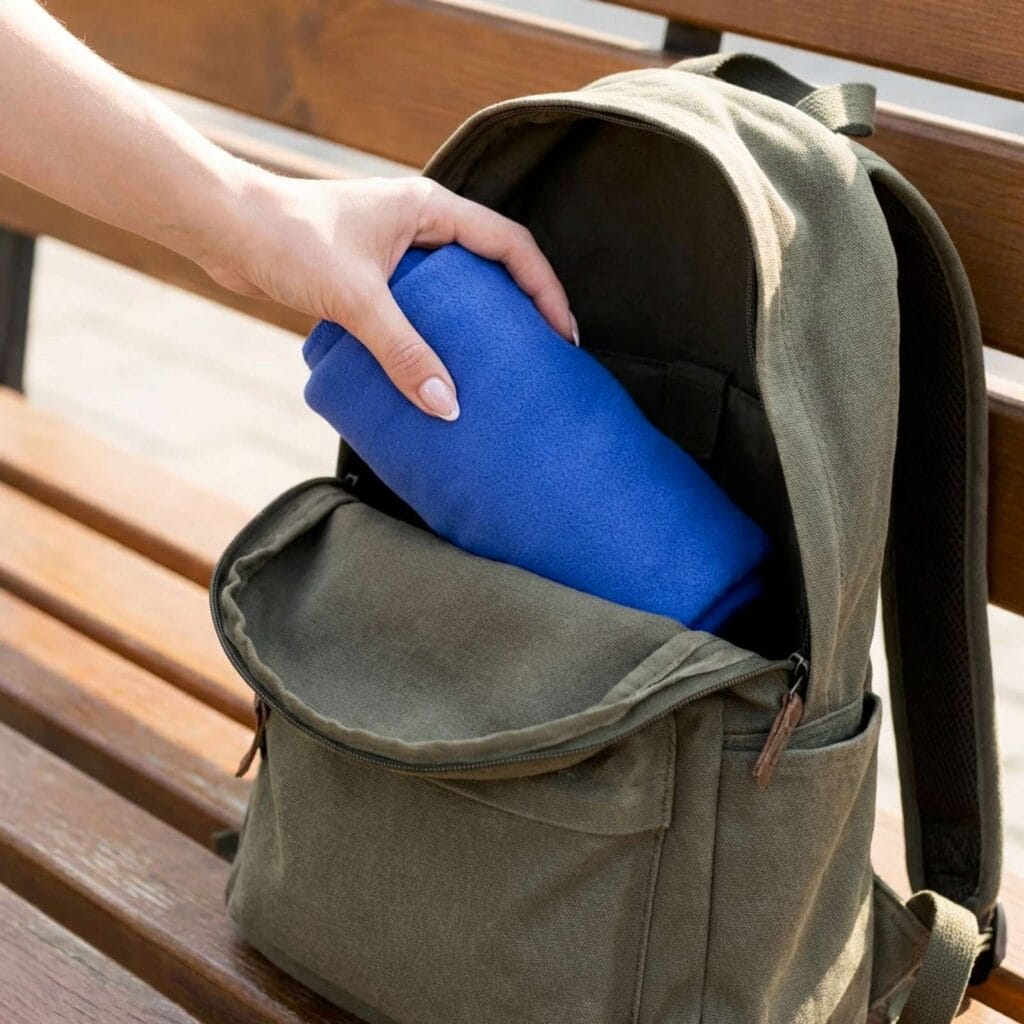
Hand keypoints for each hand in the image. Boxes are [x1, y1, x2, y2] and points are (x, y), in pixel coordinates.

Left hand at [194, 170, 576, 419]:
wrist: (222, 227)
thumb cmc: (286, 238)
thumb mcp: (357, 298)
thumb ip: (404, 352)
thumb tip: (447, 405)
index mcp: (429, 209)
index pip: (510, 244)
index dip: (544, 287)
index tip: (562, 333)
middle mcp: (418, 225)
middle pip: (490, 266)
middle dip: (520, 308)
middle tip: (538, 355)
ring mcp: (394, 251)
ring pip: (454, 291)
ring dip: (477, 326)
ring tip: (496, 370)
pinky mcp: (368, 277)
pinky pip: (419, 309)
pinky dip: (435, 337)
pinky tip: (437, 369)